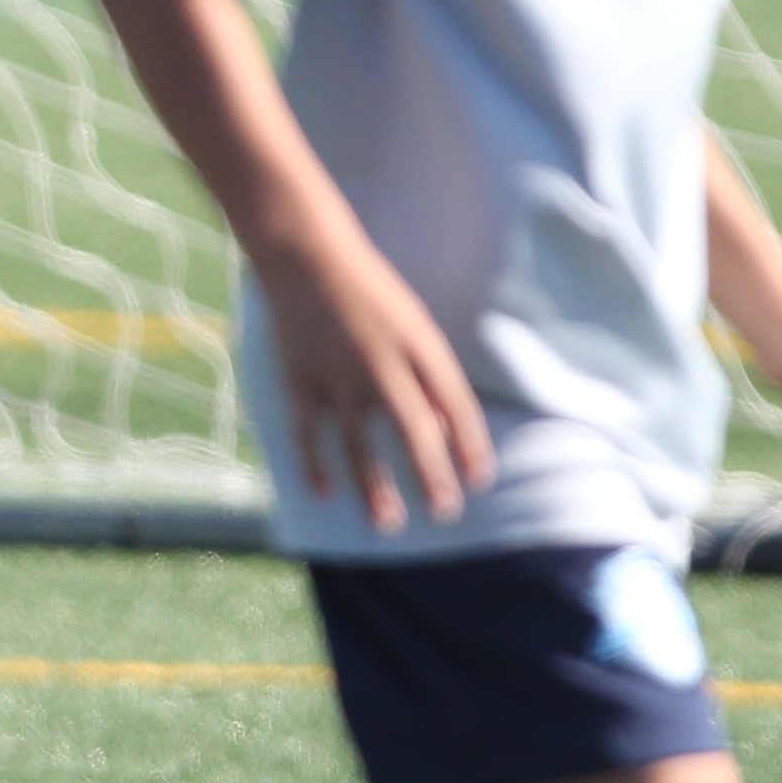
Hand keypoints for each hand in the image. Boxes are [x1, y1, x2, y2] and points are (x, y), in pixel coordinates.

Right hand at [252, 233, 493, 532]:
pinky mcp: (300, 380)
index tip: (480, 479)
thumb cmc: (370, 291)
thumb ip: (429, 374)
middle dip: (432, 476)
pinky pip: (309, 432)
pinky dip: (315, 464)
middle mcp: (382, 366)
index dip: (471, 444)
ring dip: (376, 487)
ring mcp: (337, 376)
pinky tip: (324, 493)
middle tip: (445, 513)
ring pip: (360, 444)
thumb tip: (444, 431)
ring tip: (389, 524)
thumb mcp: (414, 324)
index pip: (456, 405)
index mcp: (419, 346)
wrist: (306, 258)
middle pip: (414, 432)